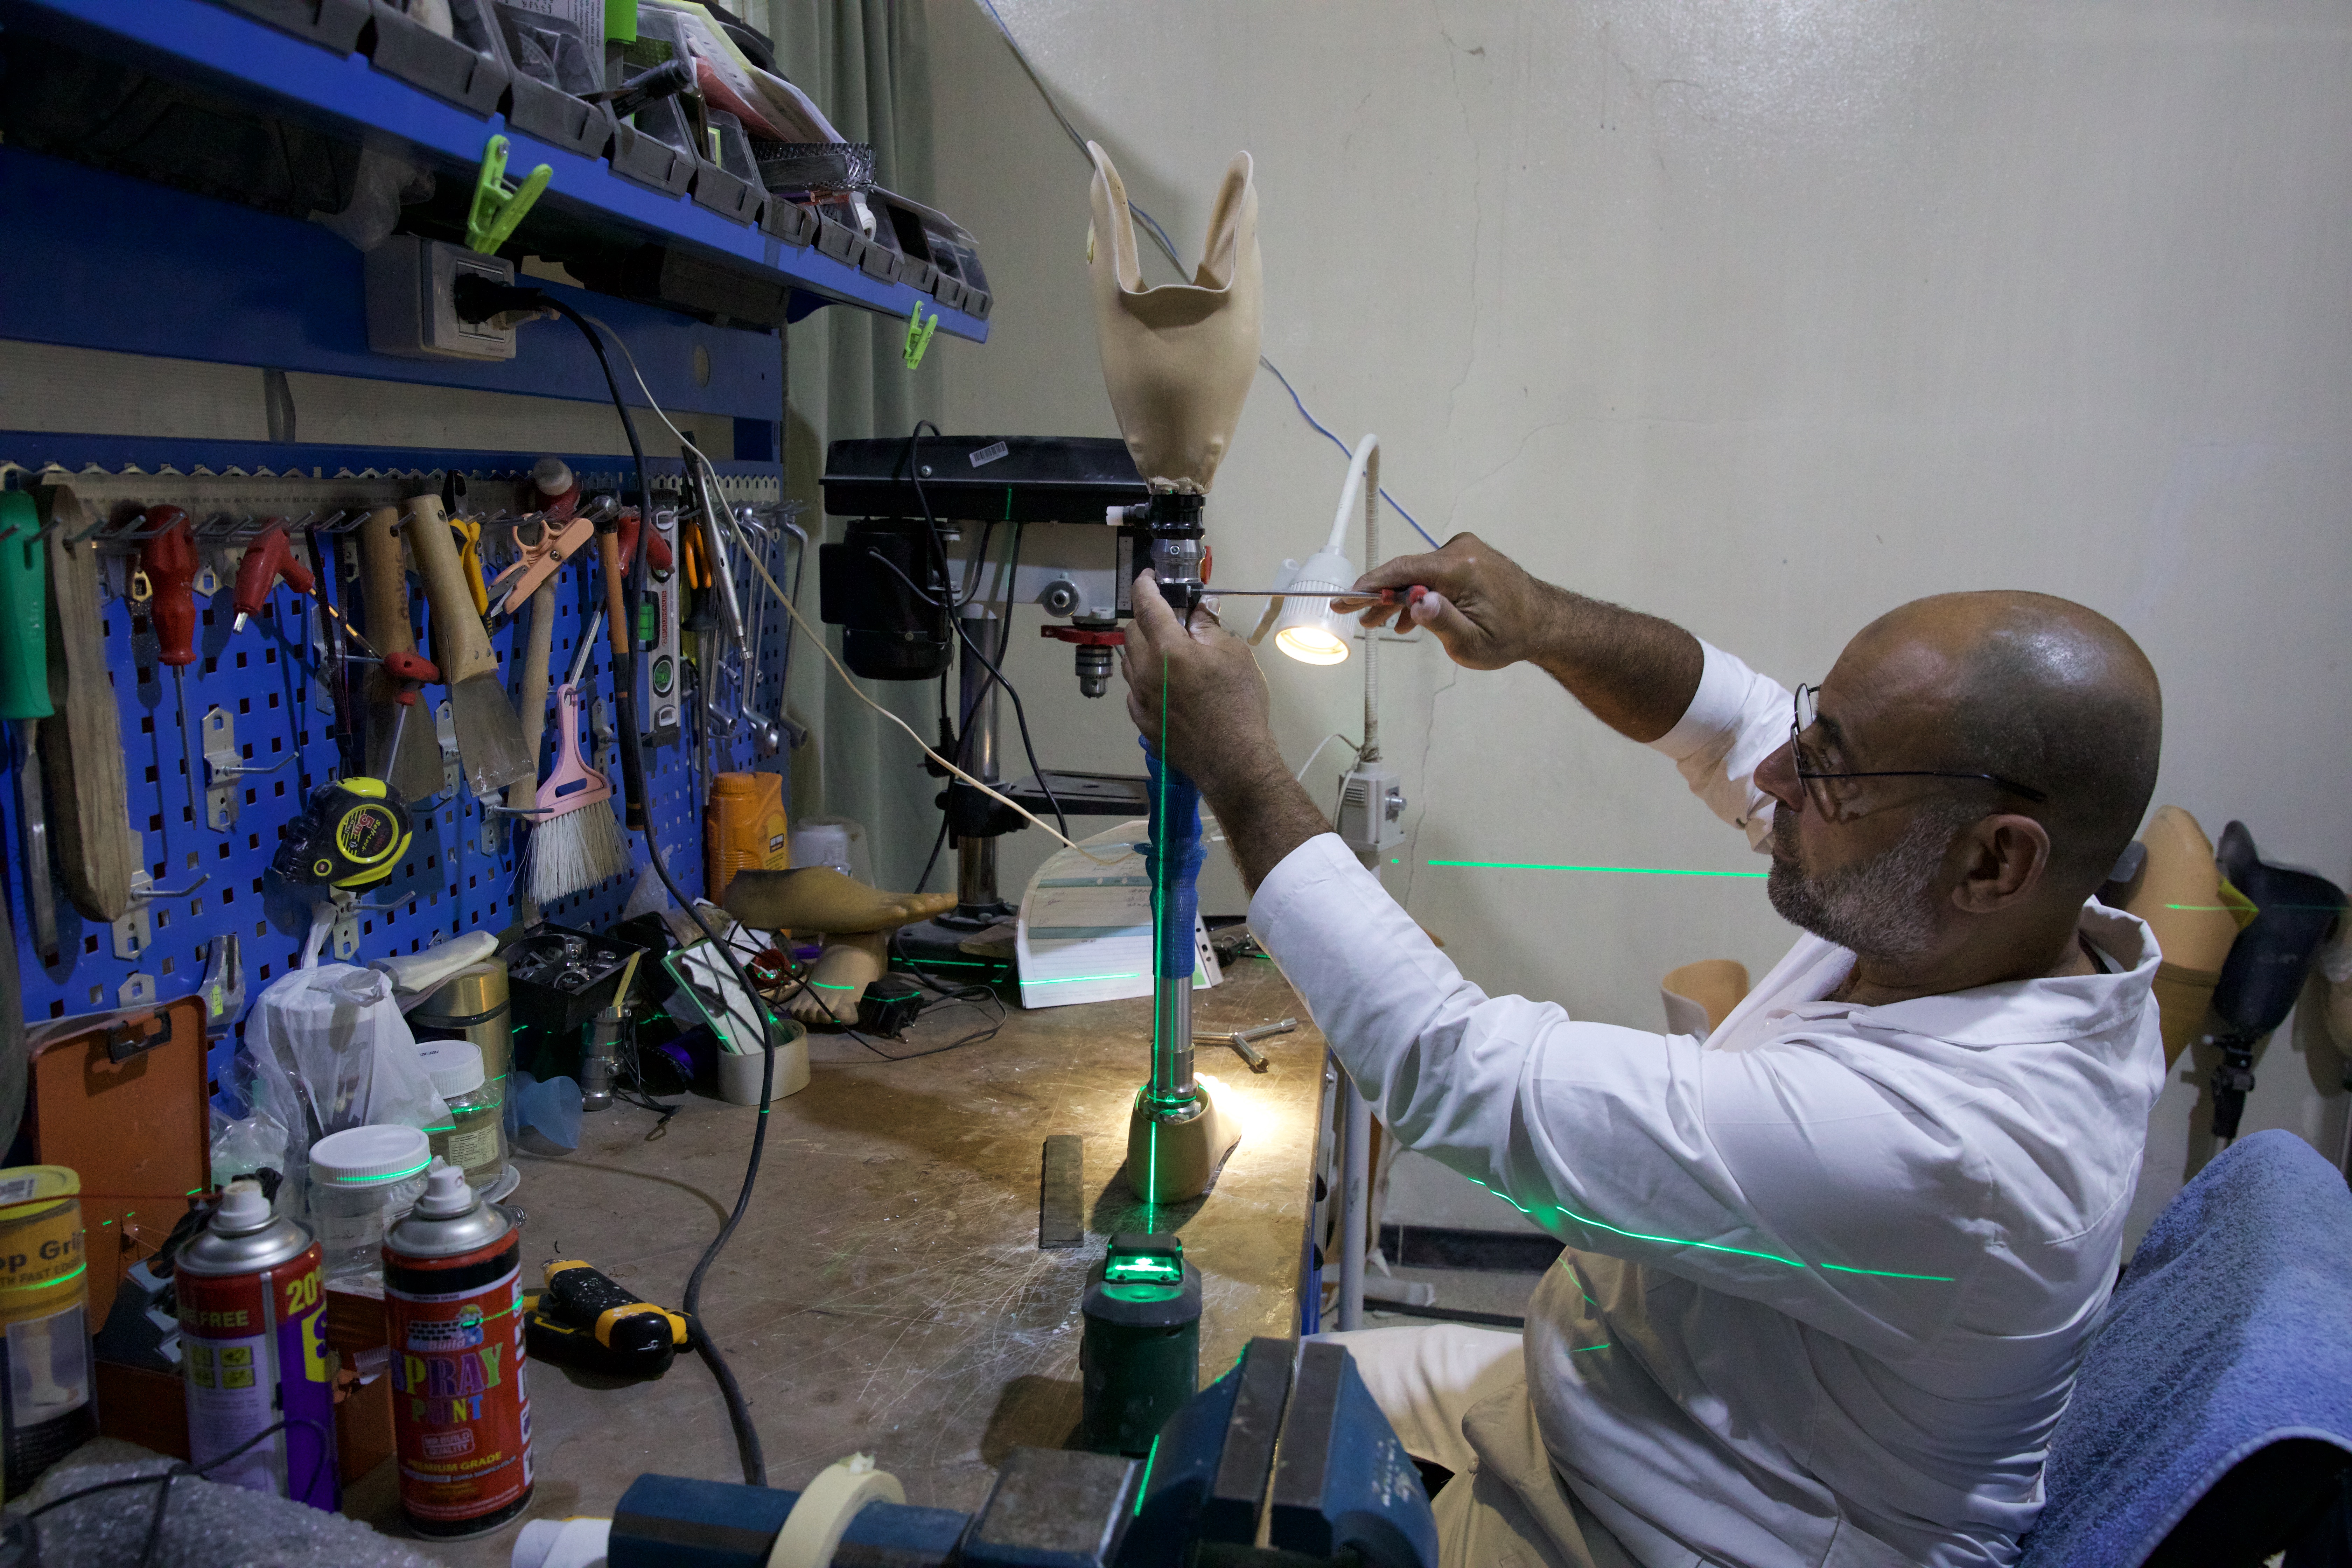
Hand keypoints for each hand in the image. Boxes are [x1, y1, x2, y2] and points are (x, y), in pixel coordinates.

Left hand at [1121, 573, 1280, 801]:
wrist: (1234, 760)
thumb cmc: (1239, 702)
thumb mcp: (1234, 653)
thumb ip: (1208, 627)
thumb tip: (1196, 611)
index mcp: (1167, 648)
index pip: (1145, 604)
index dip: (1144, 584)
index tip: (1148, 577)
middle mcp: (1145, 672)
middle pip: (1131, 633)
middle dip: (1145, 619)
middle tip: (1169, 620)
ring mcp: (1140, 699)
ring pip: (1129, 663)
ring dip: (1143, 650)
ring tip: (1169, 653)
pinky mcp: (1143, 723)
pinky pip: (1135, 692)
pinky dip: (1145, 681)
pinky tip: (1167, 687)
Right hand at [1339, 532, 1556, 670]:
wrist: (1545, 622)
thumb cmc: (1510, 637)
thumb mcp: (1473, 643)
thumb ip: (1441, 621)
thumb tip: (1413, 603)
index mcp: (1461, 568)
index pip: (1403, 570)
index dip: (1370, 584)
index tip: (1344, 596)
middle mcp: (1460, 550)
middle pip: (1407, 571)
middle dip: (1378, 595)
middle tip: (1353, 617)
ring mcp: (1464, 551)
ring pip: (1417, 573)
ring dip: (1397, 598)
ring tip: (1377, 625)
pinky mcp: (1466, 557)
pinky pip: (1432, 573)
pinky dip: (1418, 593)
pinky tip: (1406, 619)